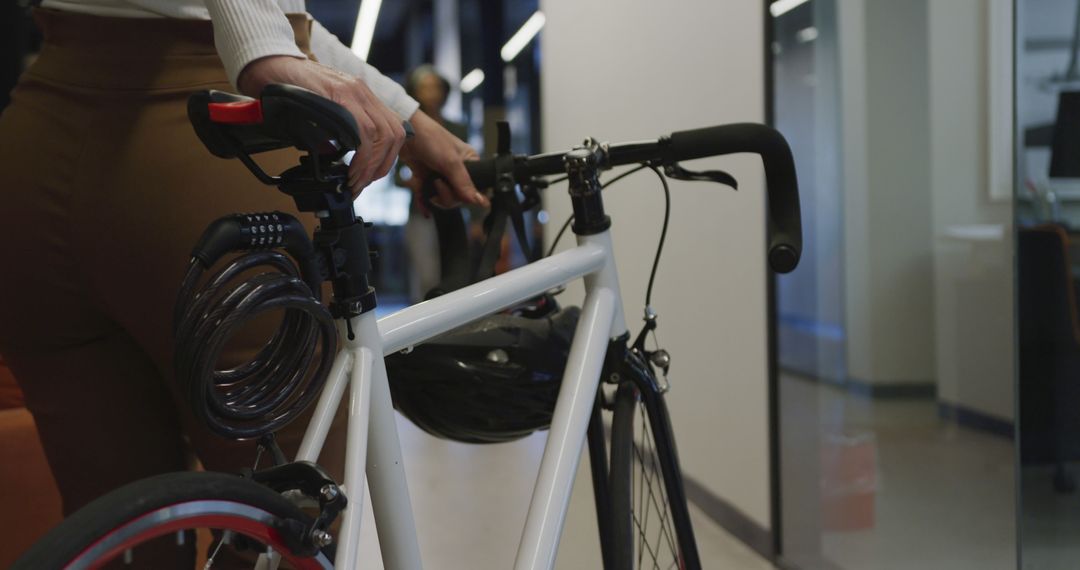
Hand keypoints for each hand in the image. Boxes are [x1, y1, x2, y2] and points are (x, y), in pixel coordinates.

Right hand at [237, 56, 405, 194]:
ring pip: (382, 134)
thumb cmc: (291, 88)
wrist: (268, 65)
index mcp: (362, 95)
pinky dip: (361, 156)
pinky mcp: (339, 94)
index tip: (372, 175)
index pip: (393, 129)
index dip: (388, 157)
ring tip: (355, 180)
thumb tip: (336, 155)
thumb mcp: (322, 109)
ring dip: (371, 164)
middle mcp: (362, 91)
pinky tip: (349, 168)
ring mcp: (353, 90)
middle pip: (394, 134)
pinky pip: (362, 129)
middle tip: (363, 182)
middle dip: (381, 165)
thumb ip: (336, 128)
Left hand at [399, 112, 489, 208]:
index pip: (477, 188)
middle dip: (448, 195)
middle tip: (438, 183)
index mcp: (470, 162)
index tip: (458, 194)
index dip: (468, 196)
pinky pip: (429, 195)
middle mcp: (458, 169)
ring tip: (430, 184)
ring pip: (444, 198)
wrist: (404, 131)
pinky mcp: (427, 177)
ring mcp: (442, 174)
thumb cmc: (430, 138)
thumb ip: (465, 184)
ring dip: (436, 197)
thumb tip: (481, 202)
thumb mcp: (451, 162)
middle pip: (459, 197)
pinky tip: (425, 208)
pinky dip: (426, 202)